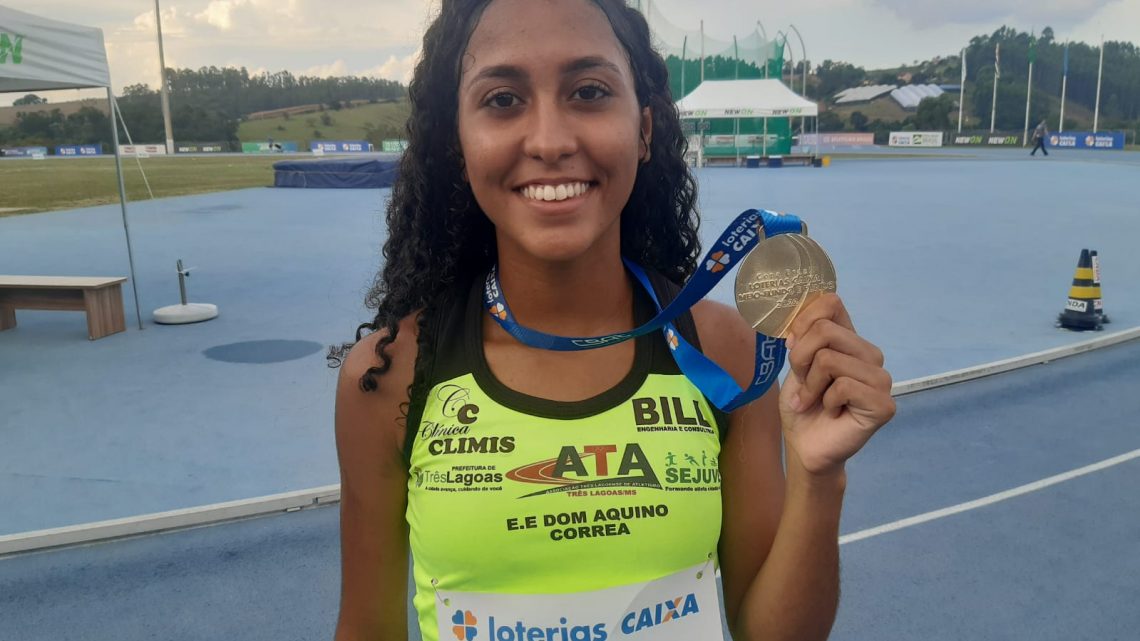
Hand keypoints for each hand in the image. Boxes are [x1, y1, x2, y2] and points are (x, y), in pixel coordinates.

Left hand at [778, 293, 894, 476]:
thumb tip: (799, 324)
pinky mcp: (883, 404)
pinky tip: (831, 412)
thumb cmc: (803, 405)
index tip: (791, 344)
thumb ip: (803, 338)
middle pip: (825, 330)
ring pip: (829, 358)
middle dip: (800, 359)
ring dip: (810, 385)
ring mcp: (881, 379)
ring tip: (814, 401)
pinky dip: (825, 401)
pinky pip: (843, 386)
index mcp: (850, 340)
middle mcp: (869, 354)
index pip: (831, 303)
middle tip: (802, 385)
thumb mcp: (796, 365)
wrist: (805, 446)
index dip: (803, 320)